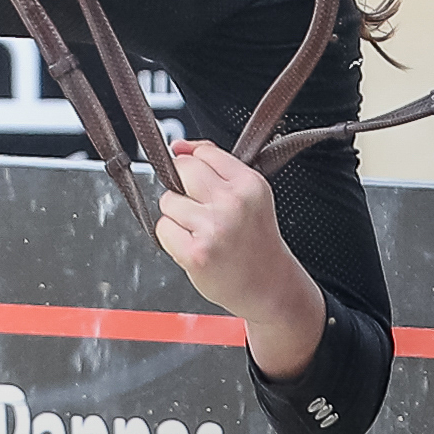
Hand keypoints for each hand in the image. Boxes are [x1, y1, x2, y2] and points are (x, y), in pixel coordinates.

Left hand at [155, 138, 324, 379]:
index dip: (196, 167)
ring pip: (168, 201)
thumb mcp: (249, 194)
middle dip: (183, 187)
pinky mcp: (196, 252)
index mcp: (250, 184)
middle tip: (201, 209)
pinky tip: (195, 246)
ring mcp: (214, 228)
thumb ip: (215, 163)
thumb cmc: (255, 239)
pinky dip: (172, 238)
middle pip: (181, 170)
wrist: (271, 287)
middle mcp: (233, 203)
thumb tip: (178, 146)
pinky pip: (162, 228)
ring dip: (177, 216)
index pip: (202, 153)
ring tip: (202, 231)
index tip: (205, 185)